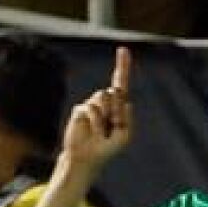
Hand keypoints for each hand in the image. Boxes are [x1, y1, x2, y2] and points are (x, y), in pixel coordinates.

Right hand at [62, 47, 134, 169]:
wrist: (87, 157)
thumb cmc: (107, 147)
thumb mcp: (124, 136)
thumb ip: (127, 118)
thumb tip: (126, 101)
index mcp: (118, 105)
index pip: (121, 81)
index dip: (123, 65)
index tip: (123, 49)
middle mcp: (105, 101)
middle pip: (115, 91)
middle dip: (116, 108)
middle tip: (114, 124)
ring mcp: (92, 104)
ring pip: (102, 98)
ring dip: (106, 116)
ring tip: (102, 132)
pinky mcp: (80, 110)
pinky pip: (91, 109)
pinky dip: (96, 122)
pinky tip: (94, 132)